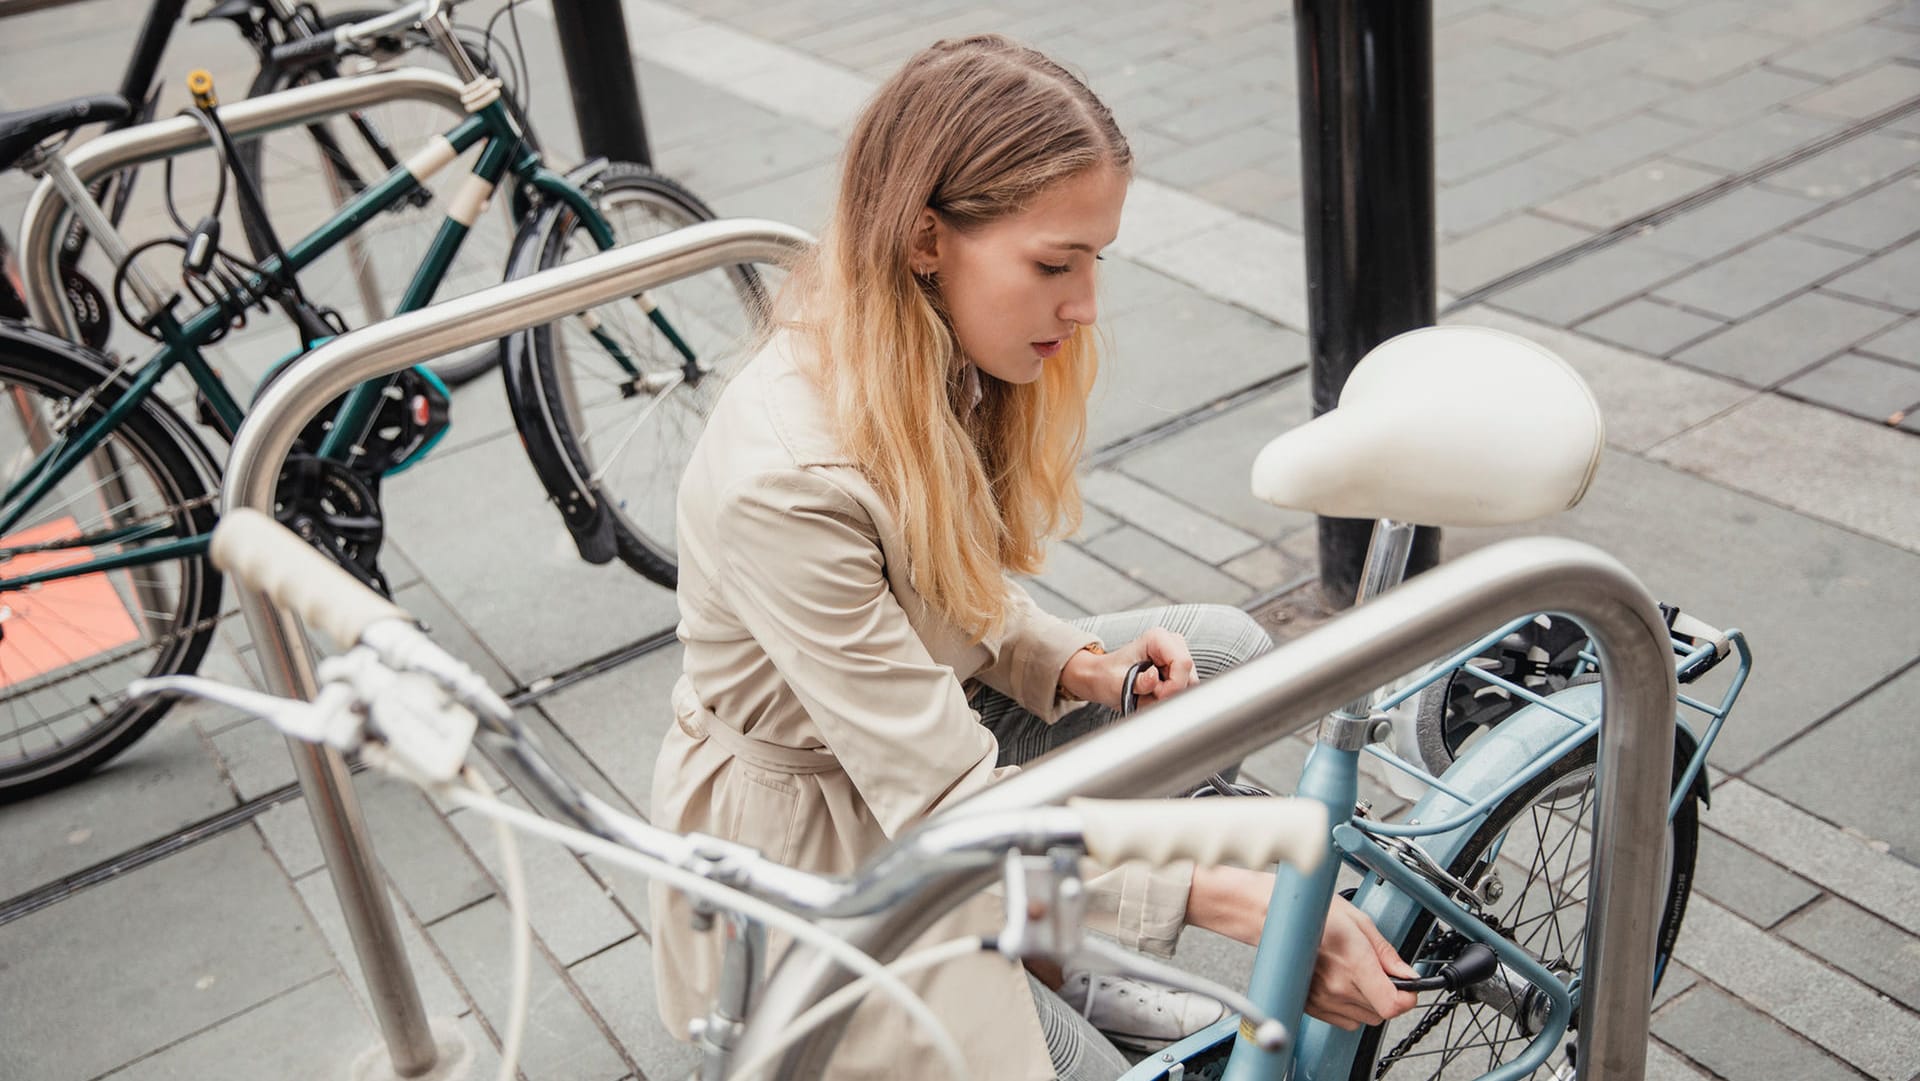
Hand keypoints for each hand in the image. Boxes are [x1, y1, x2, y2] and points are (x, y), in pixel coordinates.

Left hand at [1058, 628, 1195, 708]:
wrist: (1104, 678)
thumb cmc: (1109, 676)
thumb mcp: (1118, 682)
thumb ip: (1139, 682)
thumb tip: (1154, 678)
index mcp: (1157, 638)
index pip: (1183, 663)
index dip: (1173, 685)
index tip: (1156, 694)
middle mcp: (1171, 642)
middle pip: (1189, 675)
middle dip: (1171, 692)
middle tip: (1149, 694)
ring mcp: (1177, 655)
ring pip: (1189, 684)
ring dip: (1170, 695)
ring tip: (1149, 693)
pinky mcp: (1179, 668)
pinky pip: (1185, 688)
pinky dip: (1171, 695)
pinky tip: (1155, 692)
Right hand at [1307, 894, 1418, 1029]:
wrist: (1277, 921)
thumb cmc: (1314, 914)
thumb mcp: (1359, 922)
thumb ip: (1386, 953)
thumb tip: (1407, 974)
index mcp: (1354, 962)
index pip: (1392, 1004)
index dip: (1407, 998)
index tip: (1408, 989)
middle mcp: (1338, 986)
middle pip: (1382, 1012)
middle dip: (1388, 995)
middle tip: (1378, 972)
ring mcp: (1323, 999)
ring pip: (1365, 1018)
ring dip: (1369, 1002)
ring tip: (1355, 974)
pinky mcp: (1312, 1007)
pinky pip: (1346, 1020)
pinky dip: (1350, 1007)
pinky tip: (1342, 984)